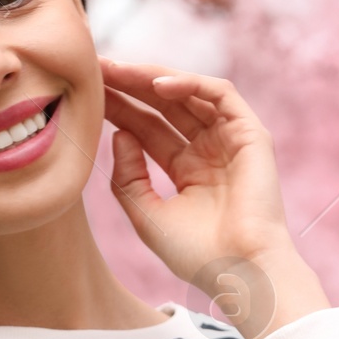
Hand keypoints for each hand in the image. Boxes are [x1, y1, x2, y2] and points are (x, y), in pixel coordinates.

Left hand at [101, 58, 329, 338]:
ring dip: (153, 78)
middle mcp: (208, 150)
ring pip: (189, 94)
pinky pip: (221, 94)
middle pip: (164, 106)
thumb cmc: (196, 254)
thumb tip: (119, 135)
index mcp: (186, 170)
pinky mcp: (251, 134)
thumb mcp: (147, 214)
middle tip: (96, 68)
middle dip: (130, 85)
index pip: (147, 129)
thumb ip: (128, 177)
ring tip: (118, 70)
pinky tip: (157, 84)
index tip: (88, 91)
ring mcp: (230, 140)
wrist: (239, 271)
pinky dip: (191, 84)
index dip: (119, 107)